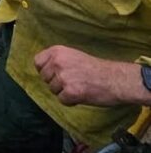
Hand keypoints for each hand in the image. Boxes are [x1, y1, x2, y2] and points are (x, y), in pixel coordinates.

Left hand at [34, 46, 149, 106]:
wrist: (115, 79)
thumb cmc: (96, 68)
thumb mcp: (73, 56)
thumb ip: (58, 60)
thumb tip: (43, 70)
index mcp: (57, 51)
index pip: (37, 62)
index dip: (45, 71)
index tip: (54, 74)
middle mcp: (58, 62)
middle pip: (44, 78)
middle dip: (55, 83)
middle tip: (72, 82)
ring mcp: (63, 77)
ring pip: (53, 90)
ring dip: (64, 92)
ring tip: (79, 87)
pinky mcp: (70, 91)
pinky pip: (62, 100)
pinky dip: (71, 101)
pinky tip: (82, 95)